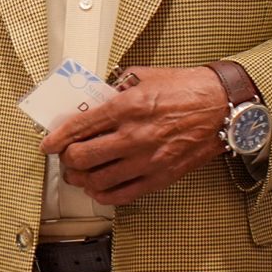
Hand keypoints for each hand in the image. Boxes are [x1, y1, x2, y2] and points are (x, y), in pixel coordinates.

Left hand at [45, 65, 227, 204]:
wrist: (223, 108)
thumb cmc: (187, 89)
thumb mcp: (144, 76)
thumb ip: (114, 89)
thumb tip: (91, 101)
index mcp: (126, 107)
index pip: (78, 128)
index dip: (56, 138)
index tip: (48, 144)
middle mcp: (133, 136)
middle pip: (81, 158)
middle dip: (66, 159)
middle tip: (65, 156)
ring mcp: (146, 160)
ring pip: (97, 180)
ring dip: (80, 179)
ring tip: (78, 174)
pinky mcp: (159, 177)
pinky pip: (121, 195)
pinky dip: (103, 194)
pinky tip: (98, 188)